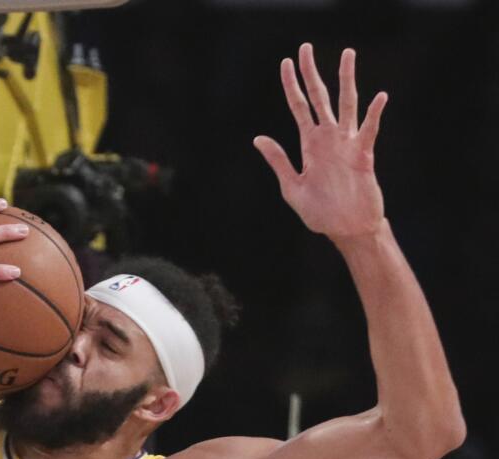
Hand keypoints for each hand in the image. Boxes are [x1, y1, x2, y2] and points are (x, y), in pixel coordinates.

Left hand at [254, 44, 386, 241]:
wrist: (345, 230)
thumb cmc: (320, 212)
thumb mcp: (291, 187)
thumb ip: (278, 161)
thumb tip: (259, 138)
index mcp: (309, 145)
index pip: (298, 107)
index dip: (290, 85)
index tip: (285, 63)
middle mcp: (327, 139)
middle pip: (319, 98)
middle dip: (311, 73)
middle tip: (305, 47)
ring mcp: (346, 144)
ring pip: (346, 104)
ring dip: (346, 80)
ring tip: (347, 55)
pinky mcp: (363, 155)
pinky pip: (368, 130)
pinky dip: (374, 114)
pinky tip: (379, 97)